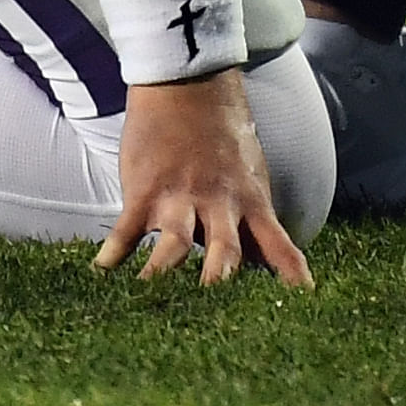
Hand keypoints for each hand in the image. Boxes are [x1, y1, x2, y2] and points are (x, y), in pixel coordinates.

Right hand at [97, 71, 311, 286]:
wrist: (189, 85)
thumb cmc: (224, 134)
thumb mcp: (251, 174)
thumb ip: (254, 218)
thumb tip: (270, 261)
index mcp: (251, 201)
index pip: (278, 244)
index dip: (291, 274)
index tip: (303, 303)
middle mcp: (219, 203)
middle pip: (226, 252)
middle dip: (222, 284)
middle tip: (217, 320)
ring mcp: (181, 196)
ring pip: (176, 243)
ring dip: (163, 275)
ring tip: (151, 302)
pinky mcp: (145, 189)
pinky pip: (128, 227)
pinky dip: (115, 251)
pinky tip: (102, 272)